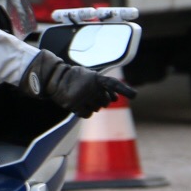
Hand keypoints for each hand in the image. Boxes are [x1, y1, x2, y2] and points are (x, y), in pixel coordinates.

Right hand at [19, 51, 135, 115]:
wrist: (56, 79)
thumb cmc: (77, 78)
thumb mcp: (92, 76)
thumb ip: (105, 86)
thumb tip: (115, 99)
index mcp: (97, 78)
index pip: (113, 84)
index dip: (124, 90)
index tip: (134, 95)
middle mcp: (91, 87)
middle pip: (106, 102)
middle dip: (101, 100)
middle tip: (92, 94)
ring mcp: (83, 96)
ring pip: (97, 109)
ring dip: (93, 106)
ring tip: (83, 97)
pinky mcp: (74, 105)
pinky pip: (88, 115)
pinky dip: (86, 112)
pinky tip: (80, 105)